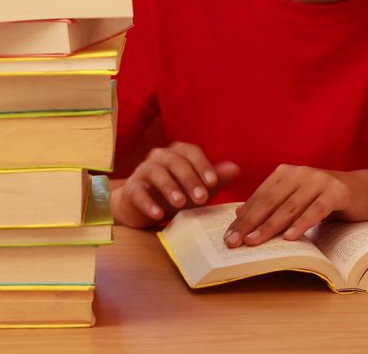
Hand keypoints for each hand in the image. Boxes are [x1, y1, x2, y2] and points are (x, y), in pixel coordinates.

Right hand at [113, 142, 239, 227]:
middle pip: (175, 161)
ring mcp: (143, 171)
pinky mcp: (130, 188)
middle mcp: (160, 156)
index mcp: (178, 152)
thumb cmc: (176, 193)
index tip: (214, 183)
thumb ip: (216, 179)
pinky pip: (138, 192)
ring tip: (181, 204)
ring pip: (156, 173)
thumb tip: (236, 169)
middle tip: (202, 198)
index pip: (192, 152)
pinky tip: (158, 215)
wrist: (144, 207)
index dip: (203, 166)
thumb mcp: (198, 188)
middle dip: (190, 179)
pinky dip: (148, 203)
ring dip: (170, 188)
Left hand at [223, 164, 367, 247]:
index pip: (259, 197)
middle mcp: (300, 173)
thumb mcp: (297, 198)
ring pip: (289, 207)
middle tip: (233, 242)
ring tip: (254, 242)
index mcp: (286, 173)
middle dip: (249, 223)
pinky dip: (302, 224)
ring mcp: (319, 180)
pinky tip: (290, 237)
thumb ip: (272, 202)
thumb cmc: (328, 198)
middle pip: (270, 201)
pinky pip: (316, 210)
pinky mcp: (337, 192)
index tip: (227, 237)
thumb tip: (240, 214)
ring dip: (270, 226)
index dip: (242, 218)